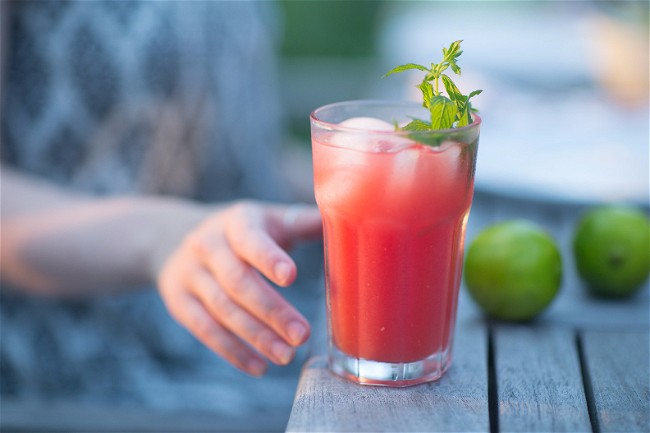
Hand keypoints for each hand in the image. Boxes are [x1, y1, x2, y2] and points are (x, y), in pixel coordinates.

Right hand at [156, 200, 321, 375]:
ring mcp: (189, 273)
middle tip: (301, 335)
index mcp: (236, 221)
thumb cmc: (244, 232)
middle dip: (271, 310)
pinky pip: (204, 329)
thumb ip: (301, 222)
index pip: (250, 239)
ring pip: (221, 309)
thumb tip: (347, 218)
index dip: (268, 257)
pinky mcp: (179, 301)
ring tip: (286, 356)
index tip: (291, 277)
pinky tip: (259, 366)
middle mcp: (207, 244)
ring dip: (255, 336)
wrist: (178, 237)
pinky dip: (232, 350)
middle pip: (237, 281)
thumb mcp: (268, 219)